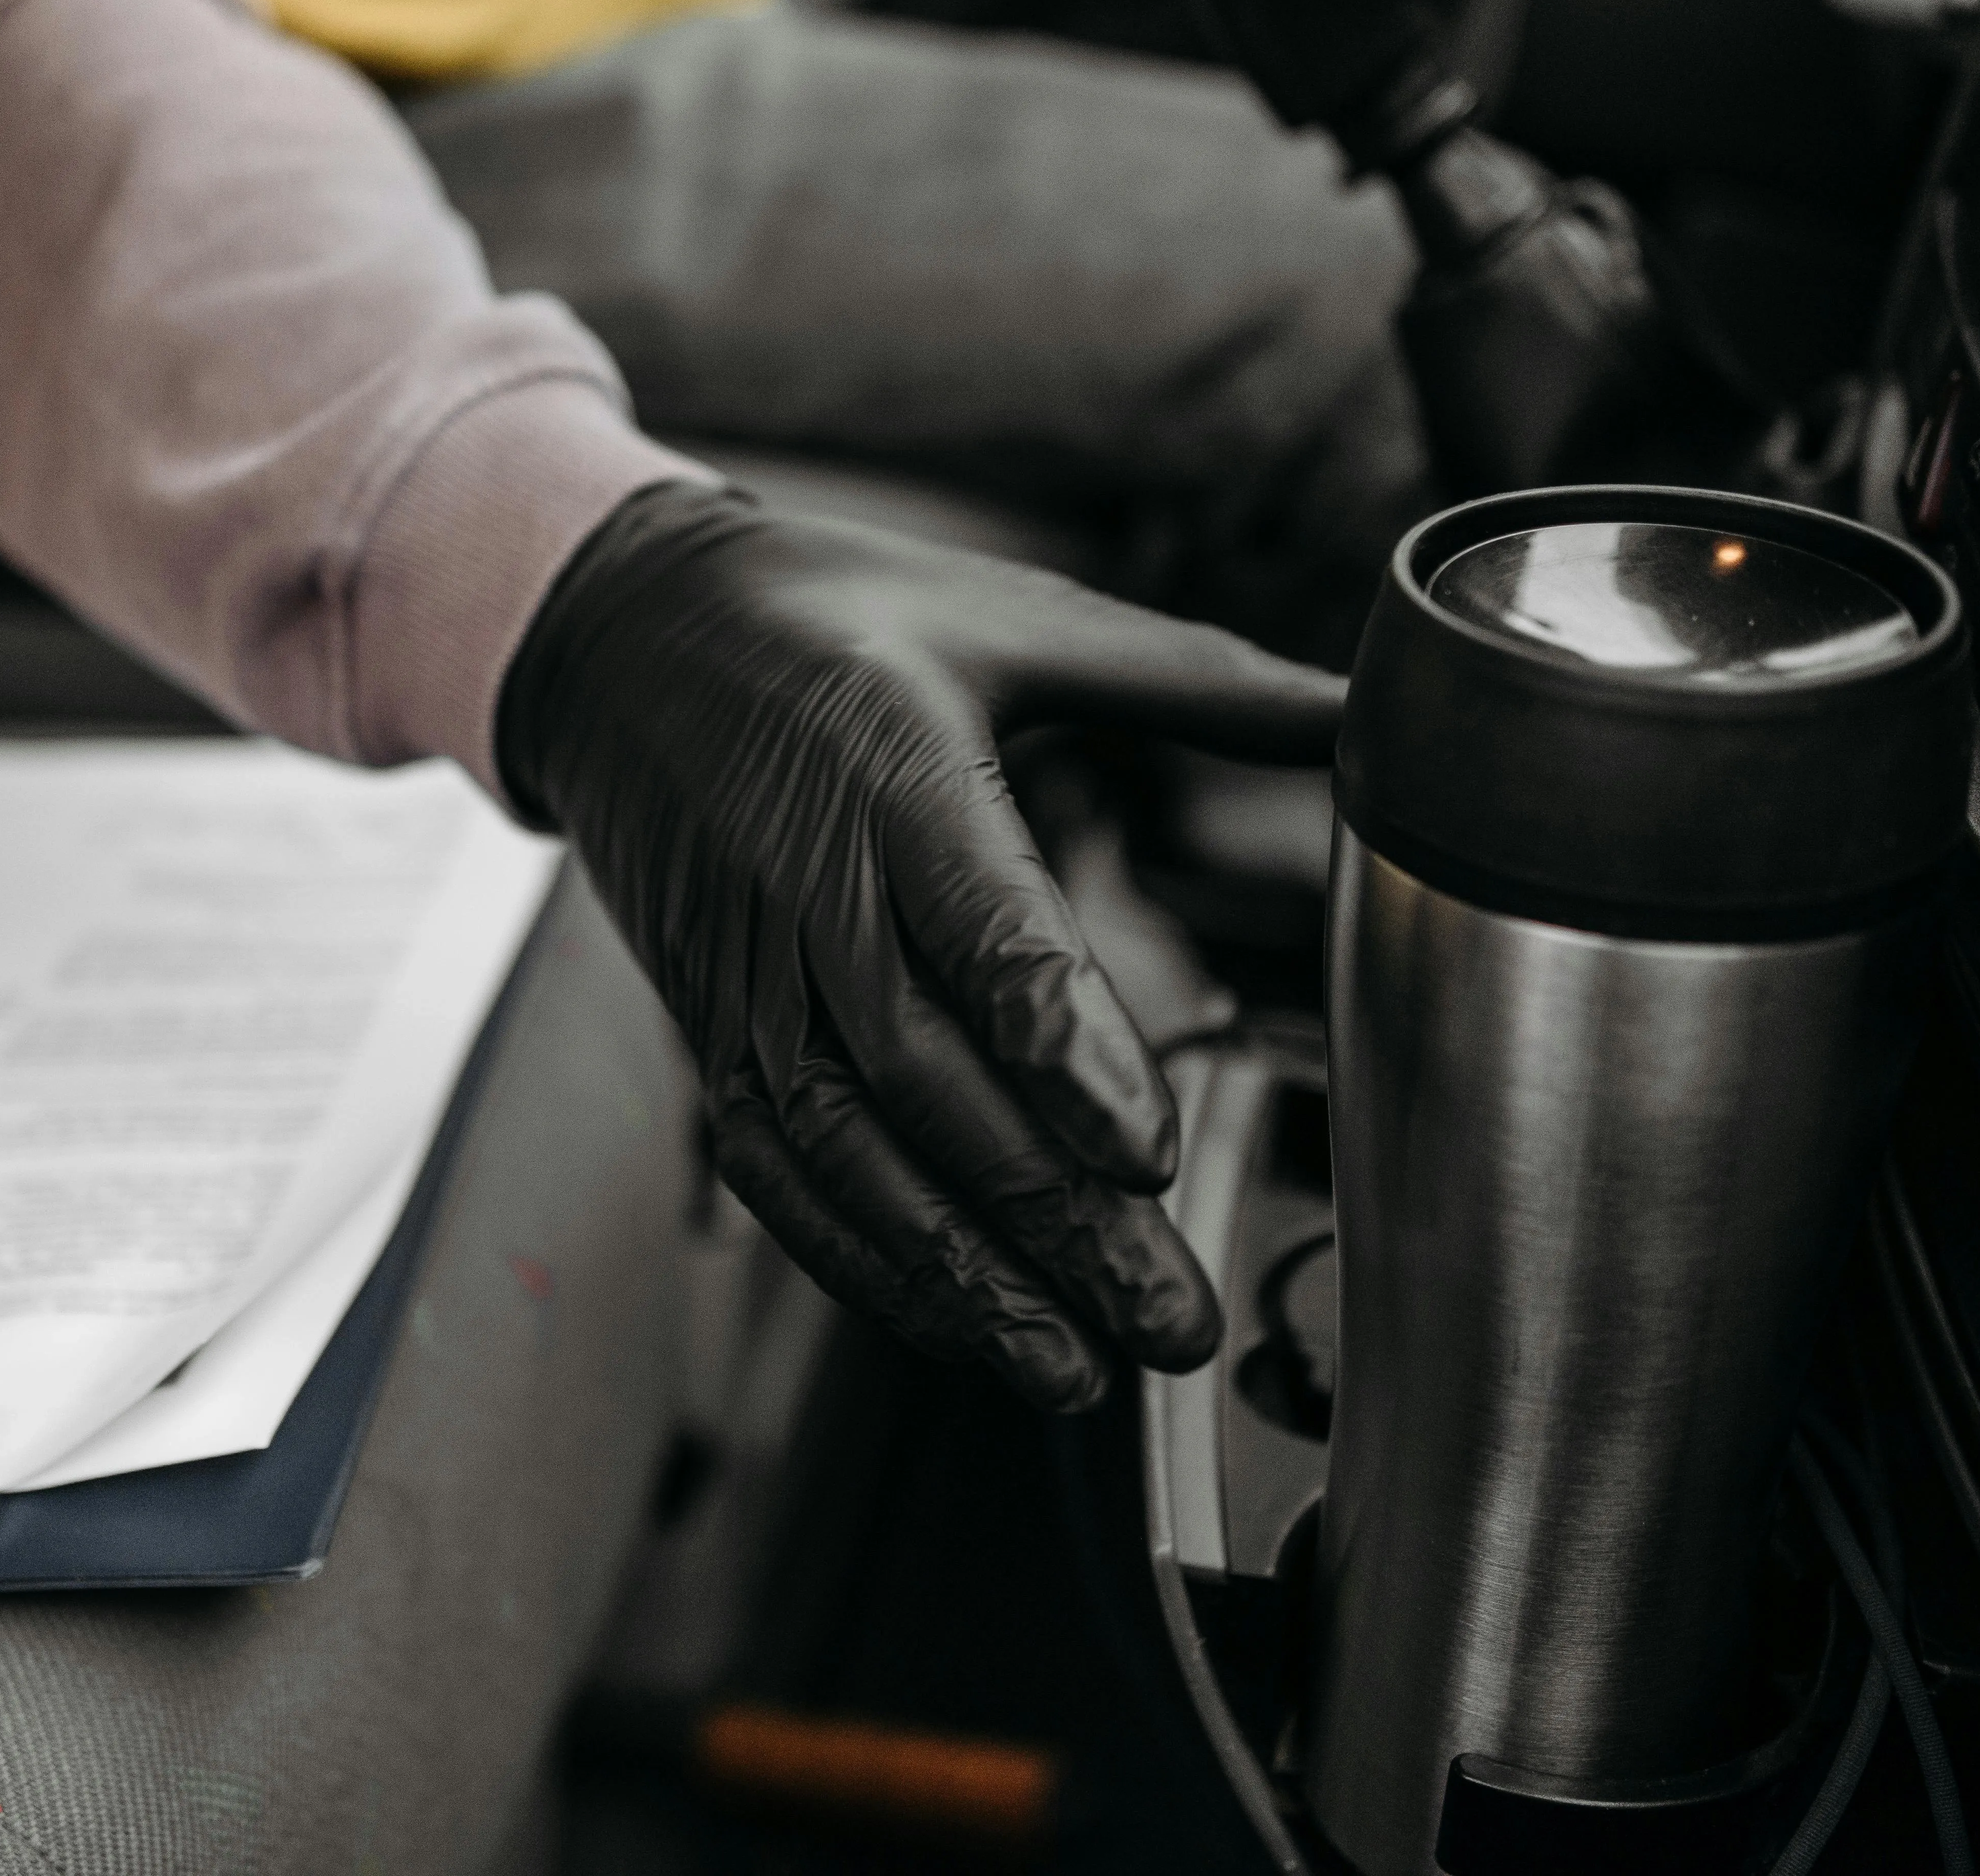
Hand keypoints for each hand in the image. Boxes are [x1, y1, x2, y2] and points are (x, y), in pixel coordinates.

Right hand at [497, 484, 1345, 1410]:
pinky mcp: (711, 1026)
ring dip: (954, 1271)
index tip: (1145, 1156)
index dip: (1060, 1055)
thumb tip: (1364, 712)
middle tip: (1165, 1317)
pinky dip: (856, 1255)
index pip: (980, 932)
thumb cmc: (827, 612)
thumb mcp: (1007, 614)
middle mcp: (807, 886)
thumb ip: (1188, 678)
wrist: (615, 635)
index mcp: (890, 768)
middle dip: (1047, 1216)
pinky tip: (950, 1324)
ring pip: (842, 1147)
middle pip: (924, 1076)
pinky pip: (772, 1164)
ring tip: (1070, 1367)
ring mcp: (746, 971)